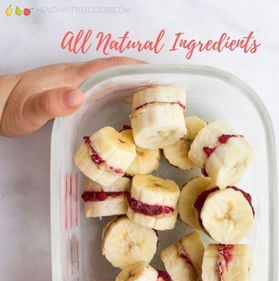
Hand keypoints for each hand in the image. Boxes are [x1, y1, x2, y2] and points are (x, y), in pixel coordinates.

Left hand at [0, 56, 143, 136]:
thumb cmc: (12, 108)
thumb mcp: (30, 111)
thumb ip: (51, 103)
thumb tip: (79, 97)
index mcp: (71, 76)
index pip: (107, 65)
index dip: (132, 67)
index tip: (154, 73)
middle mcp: (74, 75)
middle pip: (112, 69)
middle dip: (136, 75)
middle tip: (159, 90)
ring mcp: (71, 82)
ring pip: (106, 77)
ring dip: (126, 83)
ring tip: (147, 98)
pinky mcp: (68, 91)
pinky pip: (97, 87)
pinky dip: (113, 91)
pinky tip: (118, 105)